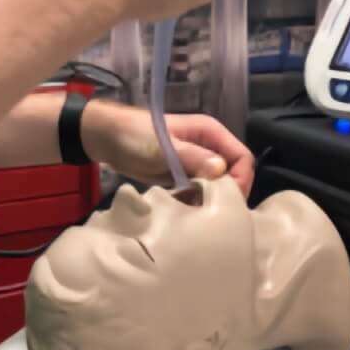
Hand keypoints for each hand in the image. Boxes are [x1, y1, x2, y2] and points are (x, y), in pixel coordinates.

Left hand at [82, 102, 254, 197]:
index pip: (242, 157)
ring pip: (217, 185)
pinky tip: (187, 213)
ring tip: (200, 216)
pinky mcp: (182, 175)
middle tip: (215, 214)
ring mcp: (195, 162)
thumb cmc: (137, 135)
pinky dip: (196, 202)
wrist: (107, 138)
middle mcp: (208, 147)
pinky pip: (198, 191)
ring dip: (211, 200)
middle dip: (227, 193)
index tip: (228, 201)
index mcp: (211, 133)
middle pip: (233, 173)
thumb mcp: (166, 146)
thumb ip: (194, 157)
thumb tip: (222, 171)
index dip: (241, 179)